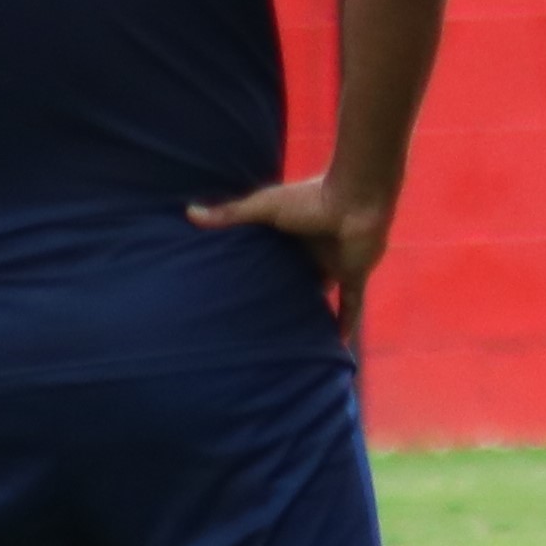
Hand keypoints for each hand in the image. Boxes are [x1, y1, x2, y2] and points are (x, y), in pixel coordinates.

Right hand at [193, 177, 399, 343]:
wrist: (355, 199)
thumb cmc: (310, 198)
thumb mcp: (264, 207)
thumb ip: (231, 213)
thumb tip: (190, 213)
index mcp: (292, 233)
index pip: (274, 256)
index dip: (259, 269)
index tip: (239, 288)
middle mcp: (312, 251)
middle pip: (296, 278)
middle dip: (284, 295)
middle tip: (261, 320)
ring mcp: (334, 264)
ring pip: (321, 295)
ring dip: (311, 311)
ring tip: (292, 337)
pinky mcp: (352, 276)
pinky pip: (350, 306)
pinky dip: (345, 324)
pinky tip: (337, 346)